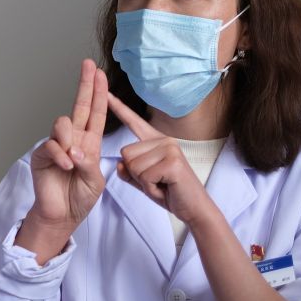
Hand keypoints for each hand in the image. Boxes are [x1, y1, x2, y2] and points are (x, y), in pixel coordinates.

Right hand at [16, 59, 107, 263]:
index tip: (101, 74)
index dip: (99, 93)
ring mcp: (57, 145)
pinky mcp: (42, 154)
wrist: (63, 215)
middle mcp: (74, 139)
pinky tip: (65, 167)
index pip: (96, 112)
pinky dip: (60, 155)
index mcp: (90, 142)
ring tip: (73, 160)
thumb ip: (88, 163)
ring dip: (70, 138)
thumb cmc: (80, 197)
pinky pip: (51, 145)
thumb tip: (74, 150)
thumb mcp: (95, 181)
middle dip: (85, 85)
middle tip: (89, 65)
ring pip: (63, 123)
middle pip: (79, 106)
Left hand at [109, 93, 214, 227]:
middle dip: (135, 174)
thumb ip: (128, 171)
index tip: (106, 92)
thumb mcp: (143, 181)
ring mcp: (170, 148)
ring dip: (143, 182)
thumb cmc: (169, 192)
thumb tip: (120, 163)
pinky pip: (144, 176)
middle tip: (157, 181)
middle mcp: (164, 140)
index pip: (133, 121)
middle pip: (125, 153)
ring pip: (133, 165)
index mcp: (155, 141)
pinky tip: (166, 187)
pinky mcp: (173, 162)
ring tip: (162, 184)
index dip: (118, 107)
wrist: (194, 209)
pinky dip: (151, 188)